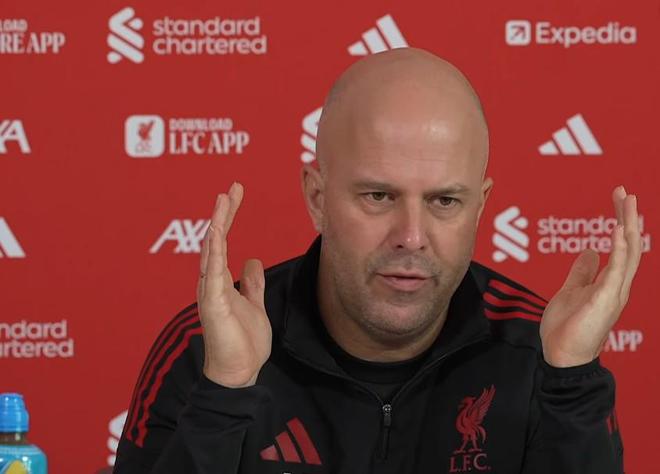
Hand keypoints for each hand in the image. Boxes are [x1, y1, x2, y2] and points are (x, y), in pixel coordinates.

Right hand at [197, 182, 271, 386]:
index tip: (235, 194)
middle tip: (232, 188)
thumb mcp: (254, 303)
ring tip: (223, 200)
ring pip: (212, 251)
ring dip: (217, 224)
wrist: (239, 371)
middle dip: (223, 212)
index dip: (228, 216)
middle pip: (215, 239)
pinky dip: (214, 252)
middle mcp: (212, 281)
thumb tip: (252, 261)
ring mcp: (210, 291)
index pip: (223, 240)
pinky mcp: (212, 303)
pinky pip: (212, 273)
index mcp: (221, 280)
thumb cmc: (244, 342)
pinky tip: (216, 234)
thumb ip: (251, 283)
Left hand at [540, 186, 642, 366]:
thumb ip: (582, 272)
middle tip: (625, 191)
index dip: (621, 221)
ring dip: (627, 225)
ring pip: (628, 254)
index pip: (620, 246)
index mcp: (609, 283)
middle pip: (629, 245)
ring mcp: (614, 293)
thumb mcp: (571, 290)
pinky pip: (616, 271)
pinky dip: (619, 249)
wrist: (562, 355)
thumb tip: (589, 250)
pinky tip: (617, 230)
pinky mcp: (605, 300)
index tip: (618, 197)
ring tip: (627, 202)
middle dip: (627, 216)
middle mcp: (617, 286)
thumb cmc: (567, 327)